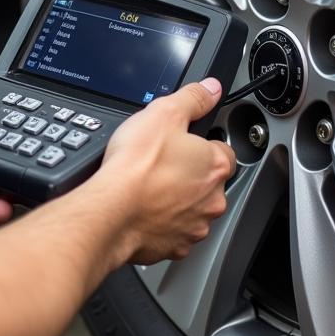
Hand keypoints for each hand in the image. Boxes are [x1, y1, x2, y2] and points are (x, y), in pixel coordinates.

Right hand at [94, 79, 235, 264]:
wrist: (110, 211)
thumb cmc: (136, 167)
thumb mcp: (164, 113)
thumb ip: (193, 98)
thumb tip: (211, 88)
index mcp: (215, 165)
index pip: (223, 149)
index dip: (201, 143)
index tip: (183, 143)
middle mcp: (212, 199)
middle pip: (208, 181)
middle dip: (189, 173)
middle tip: (161, 163)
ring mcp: (195, 226)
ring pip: (192, 208)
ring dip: (177, 199)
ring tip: (150, 186)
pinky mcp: (175, 247)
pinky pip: (174, 232)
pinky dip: (162, 222)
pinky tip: (144, 208)